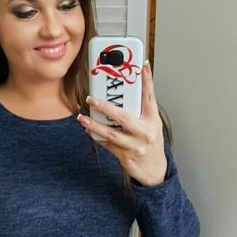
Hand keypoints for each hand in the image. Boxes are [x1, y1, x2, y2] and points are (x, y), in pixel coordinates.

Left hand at [78, 61, 167, 186]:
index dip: (147, 80)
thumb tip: (121, 96)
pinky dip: (96, 136)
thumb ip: (140, 112)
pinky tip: (88, 130)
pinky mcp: (124, 156)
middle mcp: (145, 132)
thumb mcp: (151, 125)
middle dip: (105, 106)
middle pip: (123, 116)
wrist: (154, 170)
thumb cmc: (151, 143)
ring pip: (111, 133)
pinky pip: (106, 144)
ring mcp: (134, 145)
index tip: (141, 65)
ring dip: (93, 125)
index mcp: (153, 120)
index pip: (150, 97)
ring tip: (82, 118)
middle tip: (91, 99)